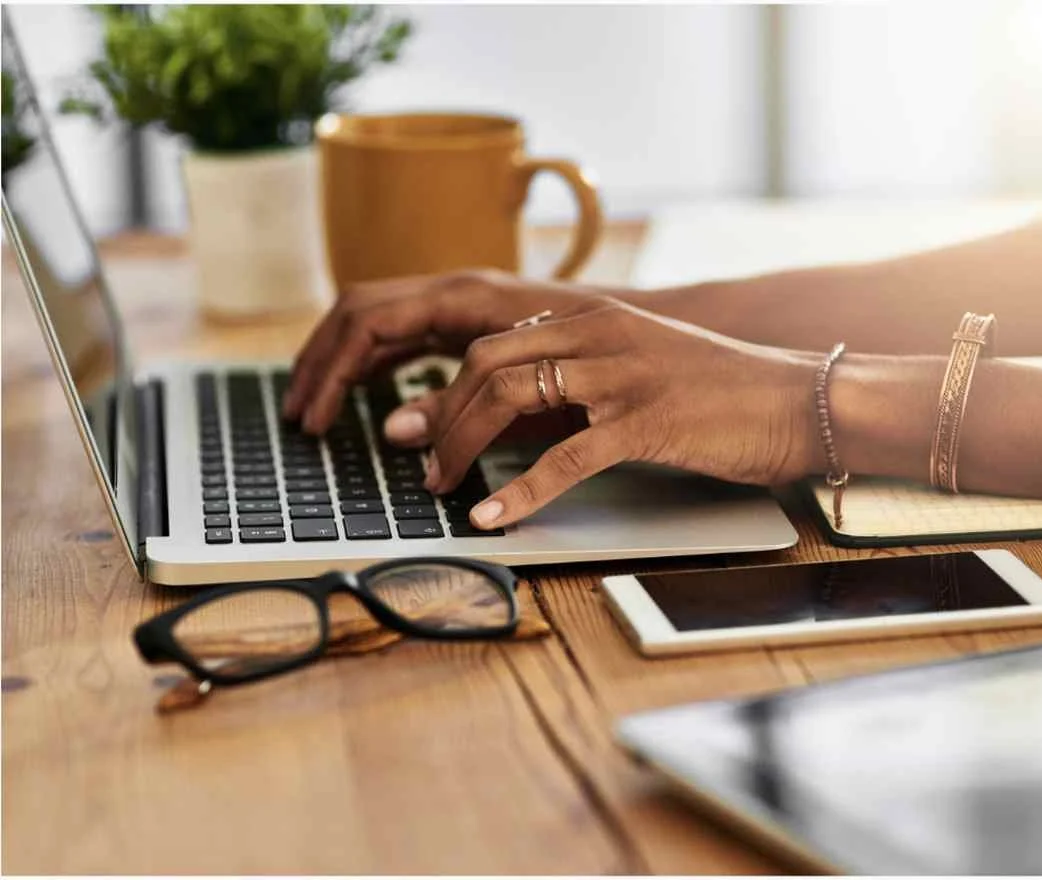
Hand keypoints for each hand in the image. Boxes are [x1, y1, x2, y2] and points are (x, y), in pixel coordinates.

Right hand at [283, 270, 620, 432]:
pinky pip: (405, 330)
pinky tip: (366, 393)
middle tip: (299, 414)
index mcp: (465, 296)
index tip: (314, 417)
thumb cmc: (602, 354)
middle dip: (321, 361)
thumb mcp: (530, 392)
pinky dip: (375, 359)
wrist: (650, 329)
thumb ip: (461, 407)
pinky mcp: (473, 319)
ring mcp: (463, 301)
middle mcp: (457, 289)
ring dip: (341, 359)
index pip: (368, 320)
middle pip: (359, 312)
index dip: (332, 370)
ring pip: (377, 318)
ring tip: (317, 408)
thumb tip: (393, 429)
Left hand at [406, 300, 824, 528]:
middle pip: (486, 364)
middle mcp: (599, 335)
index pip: (493, 342)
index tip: (417, 423)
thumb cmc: (723, 390)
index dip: (445, 387)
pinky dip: (519, 492)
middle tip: (418, 459)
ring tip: (442, 485)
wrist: (798, 399)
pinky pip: (564, 459)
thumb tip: (525, 411)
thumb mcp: (642, 365)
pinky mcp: (645, 421)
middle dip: (440, 416)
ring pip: (511, 398)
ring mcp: (621, 375)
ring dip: (463, 446)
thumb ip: (585, 375)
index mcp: (594, 318)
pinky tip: (494, 517)